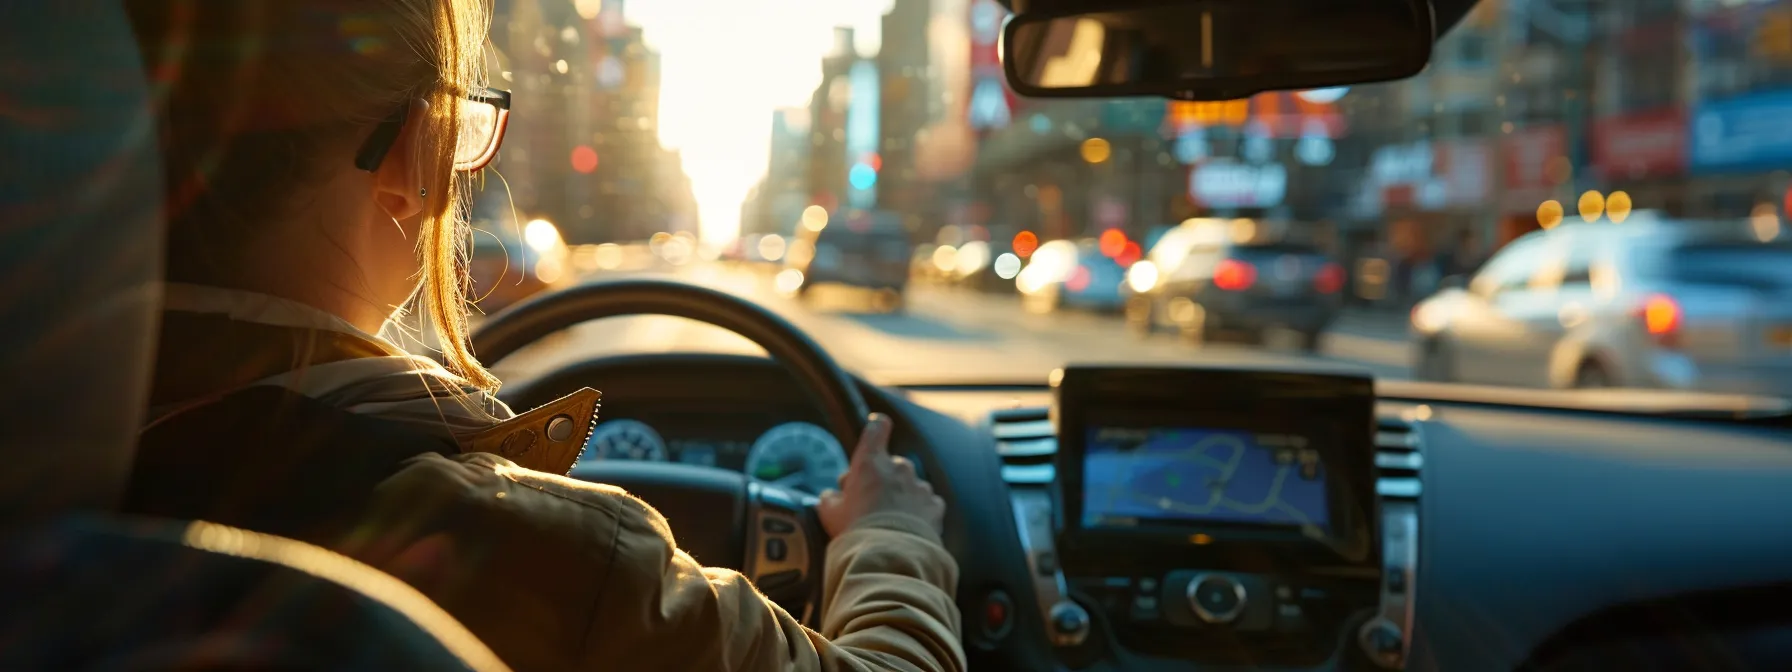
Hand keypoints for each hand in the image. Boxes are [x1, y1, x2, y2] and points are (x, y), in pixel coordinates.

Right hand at [817, 413, 944, 537]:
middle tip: (870, 504)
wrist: (890, 556)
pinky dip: (919, 513)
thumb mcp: (829, 513)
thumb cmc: (855, 532)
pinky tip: (908, 530)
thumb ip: (830, 498)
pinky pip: (926, 504)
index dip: (876, 428)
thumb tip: (832, 496)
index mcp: (870, 463)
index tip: (876, 430)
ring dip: (902, 498)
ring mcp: (919, 486)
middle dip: (882, 479)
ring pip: (910, 485)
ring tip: (890, 524)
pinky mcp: (935, 505)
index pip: (877, 428)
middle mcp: (899, 468)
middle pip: (892, 464)